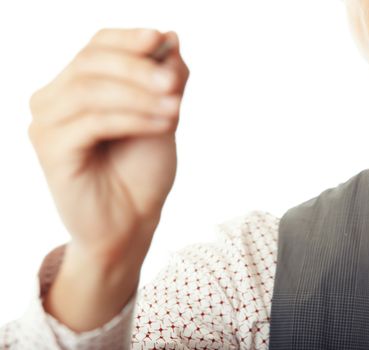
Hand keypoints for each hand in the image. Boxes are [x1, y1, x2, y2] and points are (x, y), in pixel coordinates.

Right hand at [28, 28, 188, 268]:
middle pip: (91, 63)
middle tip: (174, 83)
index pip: (97, 46)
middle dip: (137, 68)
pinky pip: (94, 122)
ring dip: (140, 96)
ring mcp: (47, 124)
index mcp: (76, 86)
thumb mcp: (162, 115)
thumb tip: (170, 37)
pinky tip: (166, 125)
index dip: (128, 39)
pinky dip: (134, 119)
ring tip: (176, 110)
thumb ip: (165, 78)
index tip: (160, 38)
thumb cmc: (142, 169)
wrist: (130, 223)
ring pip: (91, 90)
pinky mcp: (51, 150)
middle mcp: (53, 100)